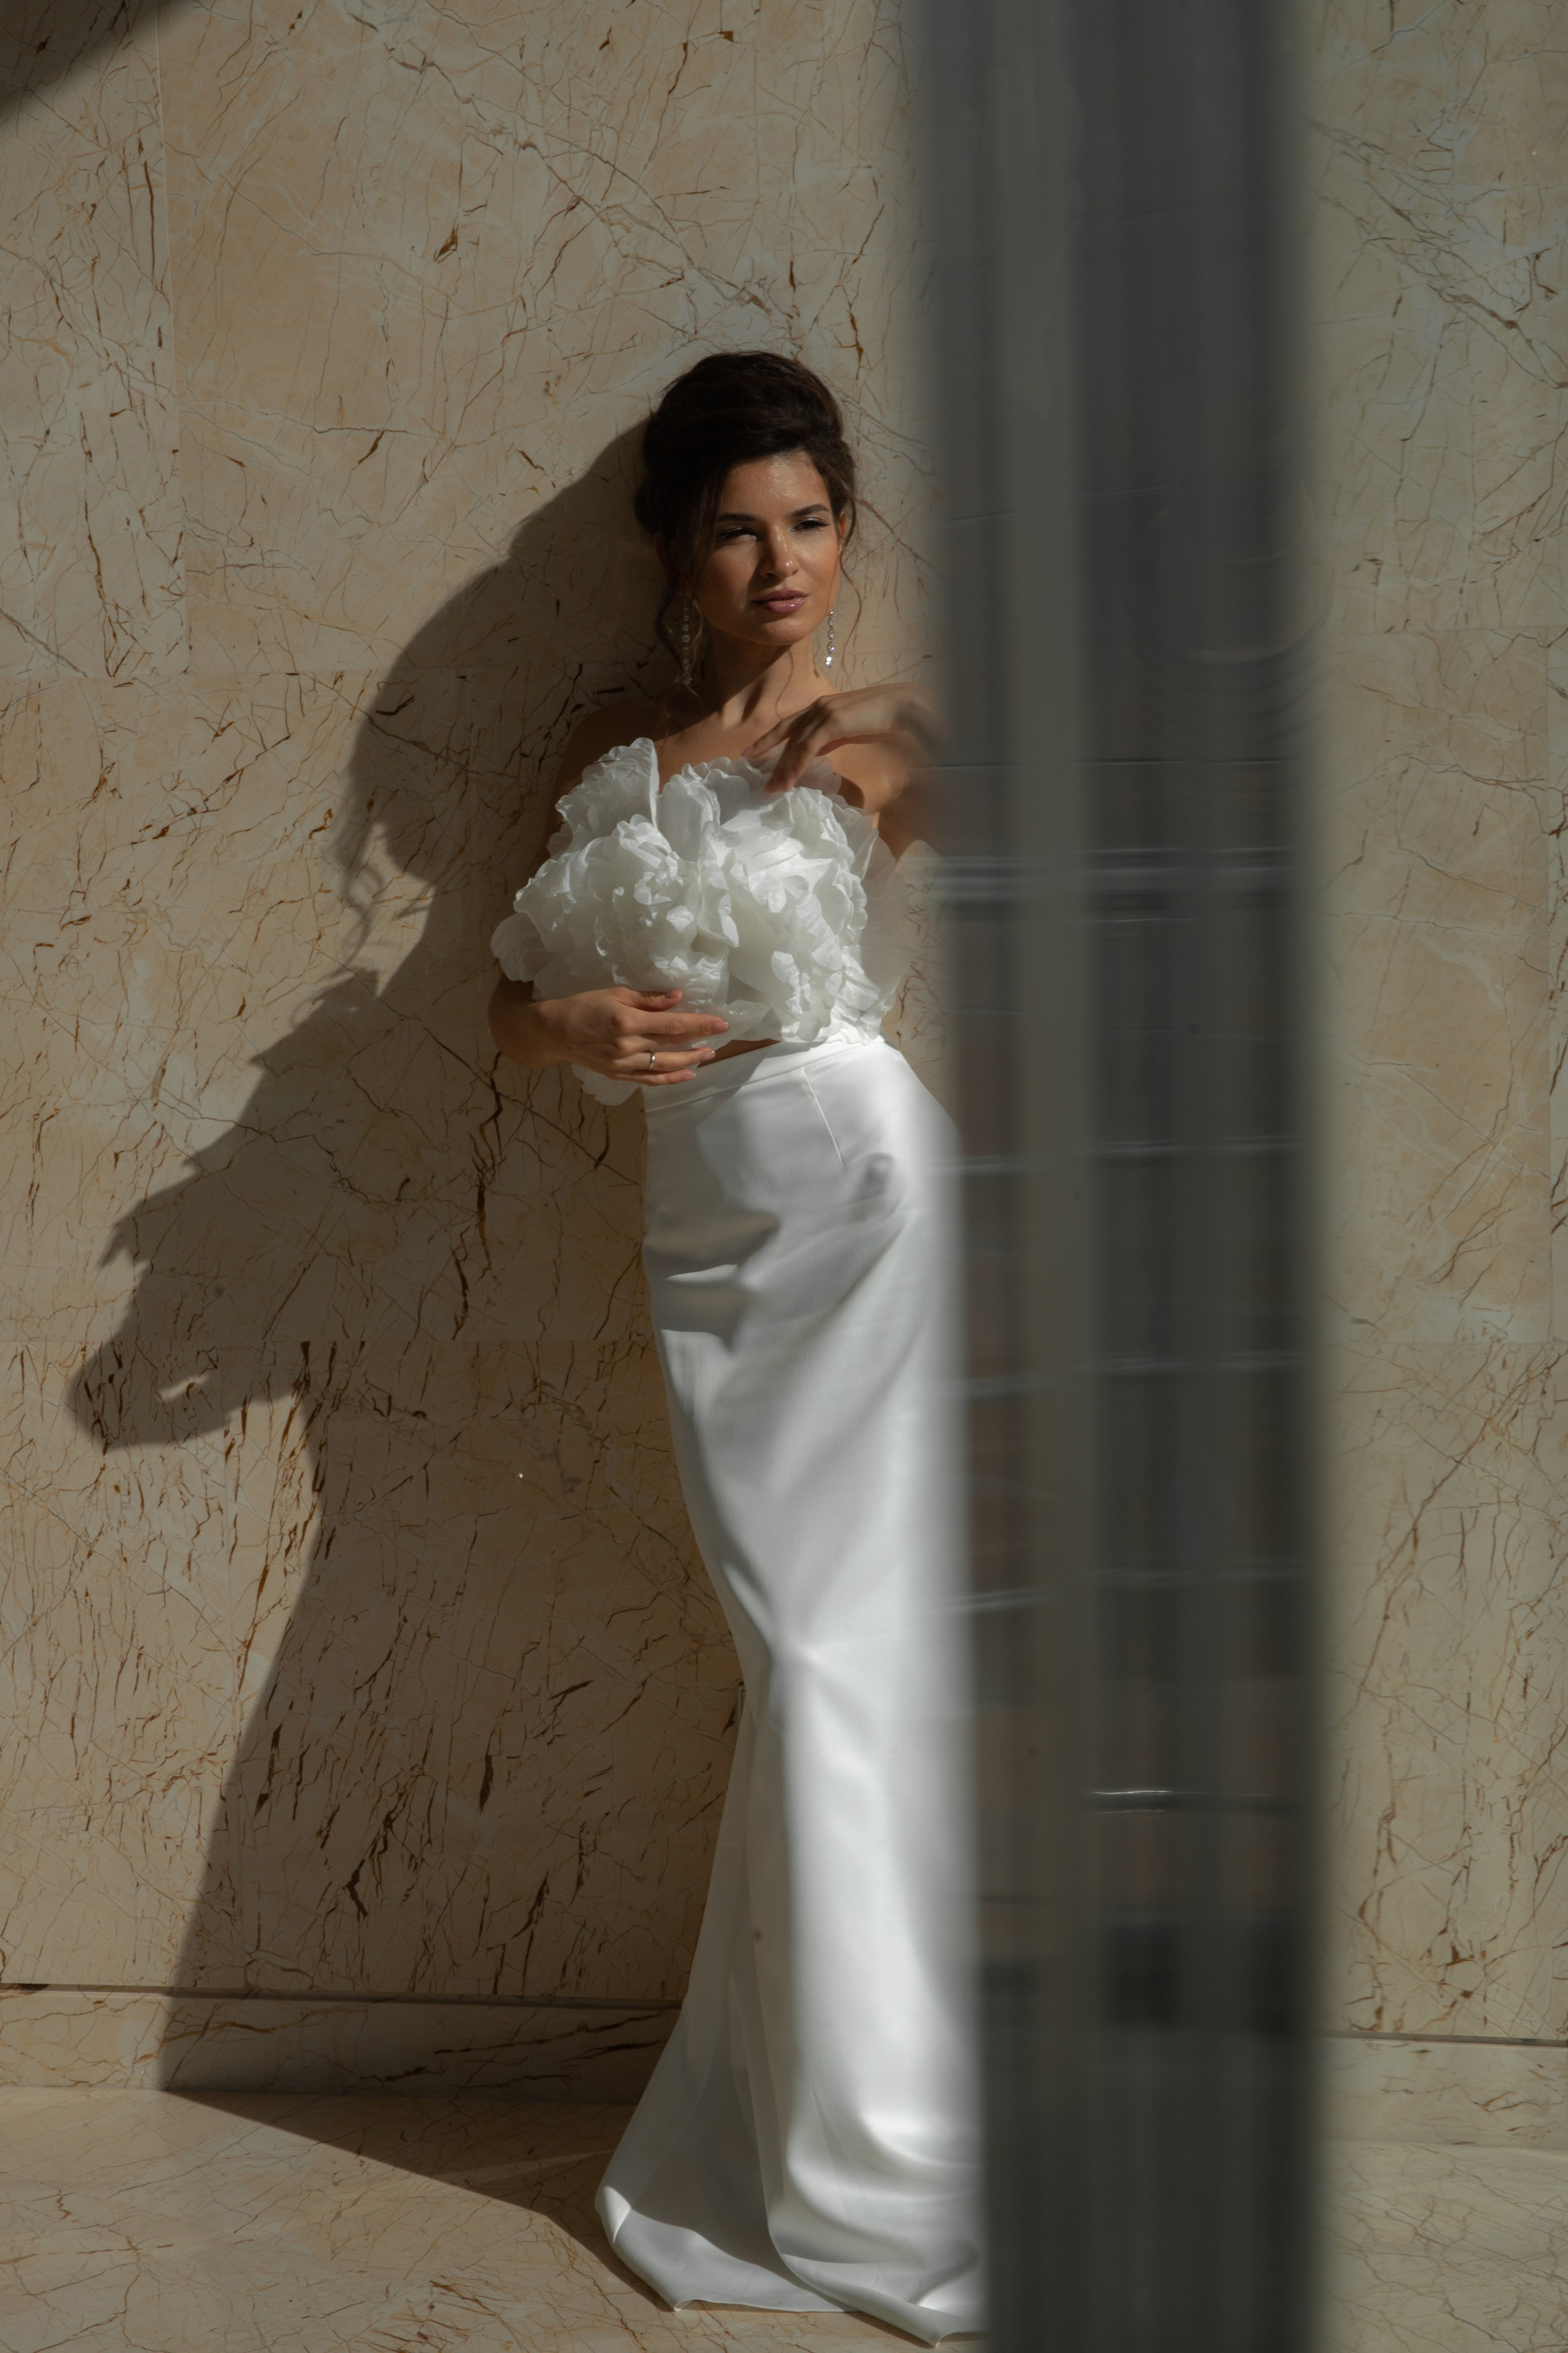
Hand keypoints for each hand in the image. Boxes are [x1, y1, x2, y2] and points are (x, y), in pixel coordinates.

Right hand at [492, 981, 728, 1085]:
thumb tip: (677, 998)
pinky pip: (650, 1080)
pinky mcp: (619, 1075)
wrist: (554, 1032)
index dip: (701, 1023)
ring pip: (665, 1066)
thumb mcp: (615, 993)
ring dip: (690, 1061)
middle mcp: (629, 1045)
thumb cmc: (583, 1005)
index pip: (674, 1024)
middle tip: (721, 1038)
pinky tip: (687, 1074)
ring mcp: (624, 1063)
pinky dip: (671, 1079)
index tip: (721, 1022)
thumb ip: (648, 999)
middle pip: (673, 1045)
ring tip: (708, 1055)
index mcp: (628, 1021)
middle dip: (700, 1041)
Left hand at [747, 682, 938, 792]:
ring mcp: (825, 713)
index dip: (769, 739)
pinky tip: (791, 779)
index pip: (789, 724)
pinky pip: (809, 747)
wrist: (904, 706)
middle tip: (760, 780)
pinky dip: (798, 764)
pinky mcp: (834, 722)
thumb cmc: (884, 718)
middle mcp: (818, 707)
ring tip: (774, 789)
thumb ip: (832, 736)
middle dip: (770, 757)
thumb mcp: (850, 728)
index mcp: (822, 707)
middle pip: (786, 734)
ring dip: (783, 768)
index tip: (752, 753)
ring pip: (795, 743)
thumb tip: (817, 751)